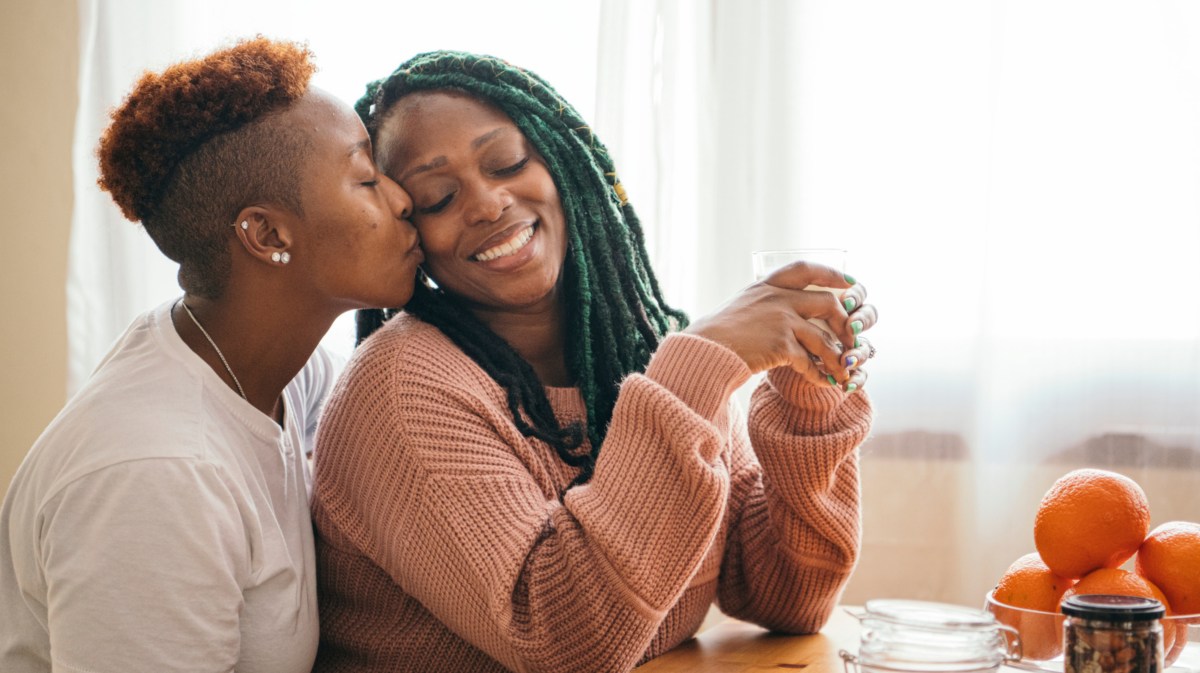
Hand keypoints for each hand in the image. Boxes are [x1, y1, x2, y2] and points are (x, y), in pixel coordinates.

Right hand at [685, 260, 877, 388]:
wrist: (704, 352)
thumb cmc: (718, 335)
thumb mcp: (741, 306)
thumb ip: (765, 303)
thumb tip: (788, 309)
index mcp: (766, 286)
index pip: (806, 269)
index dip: (832, 274)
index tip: (851, 282)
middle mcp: (776, 299)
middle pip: (827, 302)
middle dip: (845, 322)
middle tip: (852, 337)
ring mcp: (780, 321)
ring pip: (823, 337)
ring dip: (836, 357)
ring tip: (843, 371)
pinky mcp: (780, 346)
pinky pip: (810, 361)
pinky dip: (819, 374)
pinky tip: (823, 382)